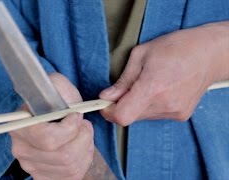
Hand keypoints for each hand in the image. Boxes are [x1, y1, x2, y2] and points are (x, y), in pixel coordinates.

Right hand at [10, 73, 93, 178]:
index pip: (47, 139)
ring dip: (85, 147)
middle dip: (82, 138)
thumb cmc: (54, 102)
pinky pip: (72, 175)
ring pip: (71, 166)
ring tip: (81, 134)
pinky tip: (78, 147)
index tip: (76, 116)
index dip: (69, 129)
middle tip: (82, 125)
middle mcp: (22, 149)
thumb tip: (63, 98)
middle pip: (64, 155)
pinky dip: (82, 159)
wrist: (50, 117)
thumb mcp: (56, 84)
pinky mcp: (44, 176)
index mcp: (21, 126)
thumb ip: (59, 86)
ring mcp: (32, 166)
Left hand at [100, 22, 228, 125]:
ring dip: (137, 105)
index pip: (122, 116)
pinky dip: (150, 106)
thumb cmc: (175, 47)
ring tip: (148, 84)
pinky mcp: (180, 115)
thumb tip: (107, 96)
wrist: (208, 54)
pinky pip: (155, 115)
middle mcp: (164, 104)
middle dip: (122, 105)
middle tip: (127, 87)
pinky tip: (159, 90)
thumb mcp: (141, 54)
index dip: (109, 112)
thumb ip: (123, 80)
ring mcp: (174, 112)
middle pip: (131, 117)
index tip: (105, 103)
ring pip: (142, 117)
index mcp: (152, 87)